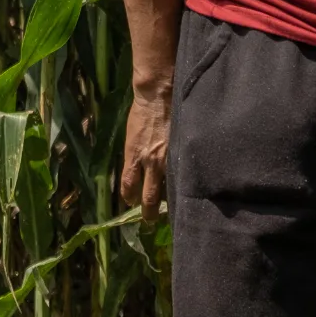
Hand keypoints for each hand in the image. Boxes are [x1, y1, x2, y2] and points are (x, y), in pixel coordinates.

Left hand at [119, 83, 172, 215]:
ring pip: (167, 190)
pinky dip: (182, 184)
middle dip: (148, 212)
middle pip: (148, 196)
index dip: (129, 196)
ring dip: (166, 203)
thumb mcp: (131, 134)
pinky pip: (182, 175)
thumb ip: (134, 153)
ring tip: (170, 212)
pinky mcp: (181, 153)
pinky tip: (187, 190)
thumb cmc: (141, 110)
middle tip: (149, 222)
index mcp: (133, 156)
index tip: (131, 202)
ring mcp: (168, 159)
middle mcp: (149, 162)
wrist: (158, 94)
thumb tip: (136, 166)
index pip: (128, 185)